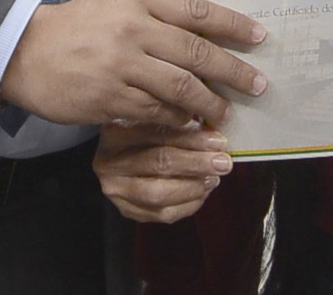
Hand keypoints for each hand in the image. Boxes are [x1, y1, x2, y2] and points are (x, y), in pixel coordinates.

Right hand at [0, 0, 266, 127]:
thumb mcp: (119, 3)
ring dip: (209, 104)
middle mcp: (135, 29)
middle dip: (234, 72)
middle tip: (258, 86)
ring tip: (226, 114)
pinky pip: (155, 112)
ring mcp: (122, 66)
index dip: (233, 25)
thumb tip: (207, 29)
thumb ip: (159, 13)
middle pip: (198, 52)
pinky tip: (189, 123)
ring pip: (181, 87)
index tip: (260, 37)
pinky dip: (176, 119)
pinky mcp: (110, 98)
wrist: (27, 51)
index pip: (198, 10)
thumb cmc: (80, 25)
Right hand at [94, 119, 231, 223]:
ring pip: (158, 193)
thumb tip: (215, 136)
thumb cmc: (145, 131)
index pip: (157, 134)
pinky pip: (161, 214)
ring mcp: (115, 190)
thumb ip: (179, 123)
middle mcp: (108, 162)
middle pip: (158, 163)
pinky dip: (188, 204)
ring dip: (193, 187)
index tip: (218, 139)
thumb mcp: (156, 118)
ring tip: (214, 178)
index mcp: (115, 132)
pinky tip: (203, 192)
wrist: (120, 157)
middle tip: (223, 162)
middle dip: (196, 163)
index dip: (191, 137)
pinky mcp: (126, 211)